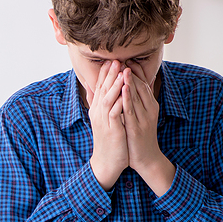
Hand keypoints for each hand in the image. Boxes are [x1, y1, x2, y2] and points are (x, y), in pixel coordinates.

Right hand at [86, 60, 127, 189]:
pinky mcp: (111, 128)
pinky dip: (119, 100)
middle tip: (115, 59)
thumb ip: (101, 104)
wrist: (106, 162)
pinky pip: (115, 111)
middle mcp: (97, 113)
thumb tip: (96, 90)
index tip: (110, 61)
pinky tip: (125, 91)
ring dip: (114, 84)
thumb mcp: (103, 120)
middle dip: (109, 74)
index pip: (99, 88)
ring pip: (108, 98)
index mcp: (97, 110)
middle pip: (102, 89)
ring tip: (121, 71)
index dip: (104, 74)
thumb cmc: (109, 141)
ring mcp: (103, 121)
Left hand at [122, 64, 174, 194]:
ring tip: (121, 67)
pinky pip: (130, 110)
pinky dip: (126, 98)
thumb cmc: (139, 138)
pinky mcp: (137, 127)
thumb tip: (128, 88)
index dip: (133, 71)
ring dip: (128, 81)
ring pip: (136, 96)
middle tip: (120, 56)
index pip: (142, 83)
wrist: (147, 159)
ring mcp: (144, 118)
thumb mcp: (139, 117)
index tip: (123, 58)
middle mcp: (149, 109)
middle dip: (130, 72)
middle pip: (140, 86)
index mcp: (150, 105)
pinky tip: (122, 88)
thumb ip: (135, 103)